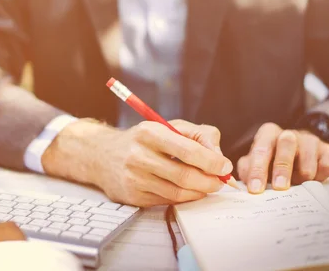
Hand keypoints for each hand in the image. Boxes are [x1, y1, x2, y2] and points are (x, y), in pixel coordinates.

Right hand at [42, 119, 233, 206]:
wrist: (103, 155)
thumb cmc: (143, 139)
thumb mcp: (169, 127)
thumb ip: (200, 135)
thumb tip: (221, 158)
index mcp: (150, 132)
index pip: (188, 150)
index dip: (212, 161)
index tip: (225, 167)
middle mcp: (139, 155)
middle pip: (185, 176)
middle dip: (209, 181)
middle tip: (220, 181)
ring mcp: (134, 178)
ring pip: (178, 193)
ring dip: (199, 192)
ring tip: (207, 186)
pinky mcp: (133, 196)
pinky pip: (167, 201)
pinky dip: (183, 198)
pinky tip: (188, 191)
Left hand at [237, 123, 328, 193]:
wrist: (299, 155)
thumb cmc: (272, 161)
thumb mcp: (256, 163)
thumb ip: (248, 169)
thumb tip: (245, 181)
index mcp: (268, 134)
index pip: (261, 149)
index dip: (257, 170)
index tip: (256, 189)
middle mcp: (288, 134)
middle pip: (286, 145)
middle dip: (282, 168)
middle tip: (280, 187)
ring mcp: (309, 141)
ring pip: (308, 155)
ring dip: (303, 172)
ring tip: (300, 183)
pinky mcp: (327, 151)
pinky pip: (327, 163)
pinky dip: (321, 174)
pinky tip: (316, 180)